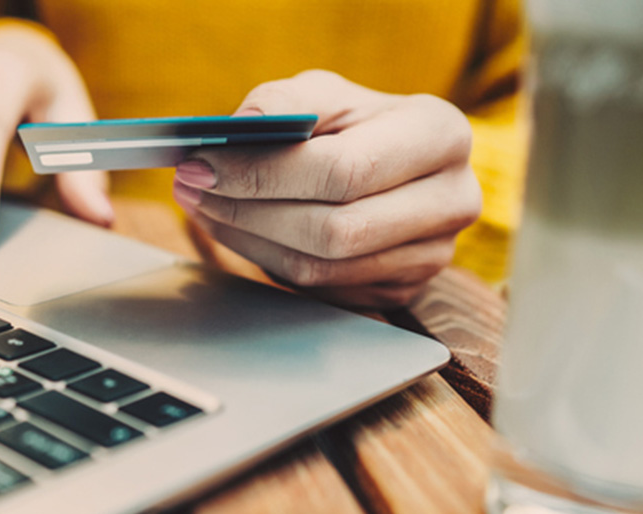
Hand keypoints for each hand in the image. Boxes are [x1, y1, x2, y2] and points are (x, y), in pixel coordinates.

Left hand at [172, 70, 480, 307]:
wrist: (392, 165)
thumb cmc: (355, 124)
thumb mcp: (325, 93)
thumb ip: (286, 101)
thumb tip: (243, 126)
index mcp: (441, 135)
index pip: (343, 170)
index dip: (264, 173)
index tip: (201, 163)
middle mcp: (452, 200)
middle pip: (333, 230)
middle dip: (248, 209)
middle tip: (190, 187)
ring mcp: (431, 255)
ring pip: (320, 268)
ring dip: (246, 238)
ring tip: (202, 205)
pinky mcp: (400, 291)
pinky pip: (319, 290)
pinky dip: (264, 259)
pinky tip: (235, 228)